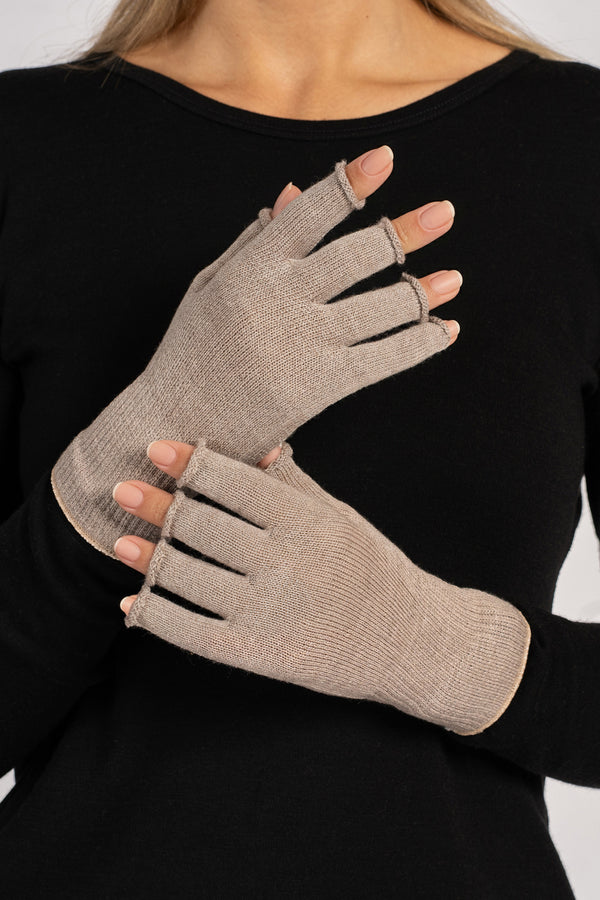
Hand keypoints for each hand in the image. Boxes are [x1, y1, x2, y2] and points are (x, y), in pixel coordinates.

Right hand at [52, 147, 459, 557]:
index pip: (309, 215)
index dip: (349, 184)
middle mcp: (280, 302)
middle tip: (444, 213)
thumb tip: (296, 189)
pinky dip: (420, 343)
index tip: (385, 158)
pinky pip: (385, 359)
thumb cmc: (193, 351)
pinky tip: (444, 330)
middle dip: (406, 232)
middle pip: (358, 257)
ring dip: (424, 291)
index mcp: (251, 271)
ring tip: (452, 278)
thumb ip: (255, 240)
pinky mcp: (320, 387)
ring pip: (381, 308)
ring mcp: (303, 345)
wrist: (176, 425)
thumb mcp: (211, 287)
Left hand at [113, 439, 529, 735]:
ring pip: (189, 577)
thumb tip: (257, 442)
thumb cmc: (372, 568)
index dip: (189, 464)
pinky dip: (156, 616)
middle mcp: (288, 563)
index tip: (155, 448)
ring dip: (147, 559)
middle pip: (203, 527)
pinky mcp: (260, 655)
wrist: (409, 641)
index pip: (235, 483)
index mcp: (309, 522)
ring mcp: (271, 612)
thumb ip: (294, 483)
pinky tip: (133, 604)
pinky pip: (193, 632)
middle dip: (157, 506)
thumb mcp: (339, 516)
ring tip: (120, 542)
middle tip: (121, 489)